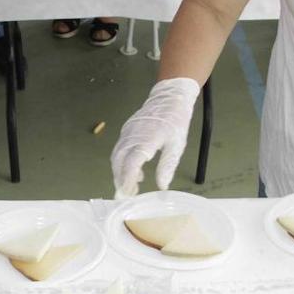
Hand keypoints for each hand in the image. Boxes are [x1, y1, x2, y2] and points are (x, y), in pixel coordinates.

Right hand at [110, 78, 199, 197]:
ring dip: (119, 172)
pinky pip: (119, 149)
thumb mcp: (177, 144)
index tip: (128, 193)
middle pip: (119, 161)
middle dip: (120, 179)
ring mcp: (127, 132)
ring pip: (116, 156)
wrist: (169, 97)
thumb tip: (162, 186)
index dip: (128, 179)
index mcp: (147, 138)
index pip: (132, 162)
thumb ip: (167, 165)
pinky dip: (122, 163)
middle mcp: (133, 135)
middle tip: (127, 195)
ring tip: (131, 187)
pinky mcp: (126, 131)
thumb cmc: (176, 120)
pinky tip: (135, 172)